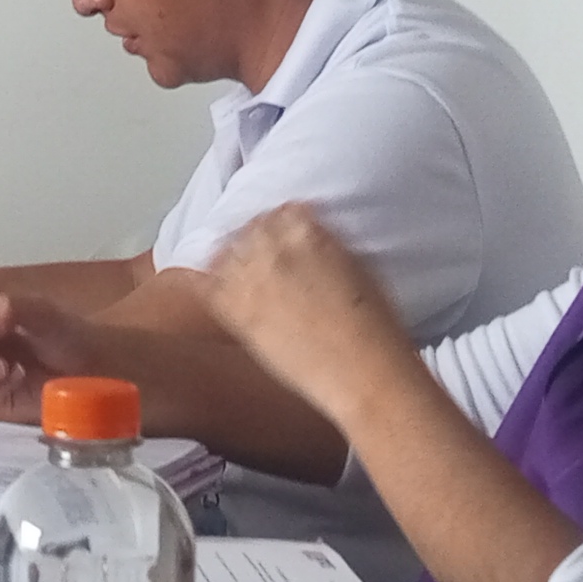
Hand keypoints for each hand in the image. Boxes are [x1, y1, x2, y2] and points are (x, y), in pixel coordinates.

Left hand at [205, 206, 423, 423]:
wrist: (362, 371)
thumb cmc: (374, 326)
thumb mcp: (360, 266)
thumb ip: (330, 244)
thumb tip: (314, 237)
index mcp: (309, 231)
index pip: (283, 210)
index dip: (283, 220)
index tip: (283, 230)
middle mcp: (275, 249)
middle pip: (252, 227)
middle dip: (256, 234)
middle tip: (261, 249)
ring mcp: (252, 279)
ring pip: (226, 251)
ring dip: (231, 254)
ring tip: (241, 267)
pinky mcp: (238, 313)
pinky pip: (209, 286)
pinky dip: (208, 281)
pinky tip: (213, 285)